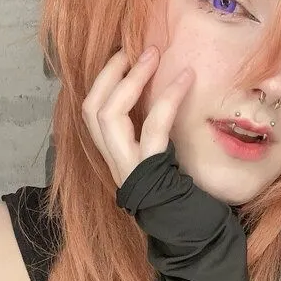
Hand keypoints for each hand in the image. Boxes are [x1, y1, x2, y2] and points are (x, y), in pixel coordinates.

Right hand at [82, 47, 193, 187]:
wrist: (188, 232)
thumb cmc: (179, 194)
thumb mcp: (158, 157)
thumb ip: (150, 132)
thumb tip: (162, 91)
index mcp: (114, 155)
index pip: (91, 112)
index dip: (102, 80)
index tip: (122, 55)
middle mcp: (113, 161)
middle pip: (91, 109)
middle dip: (109, 74)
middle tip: (134, 49)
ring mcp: (127, 167)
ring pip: (109, 116)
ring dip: (131, 81)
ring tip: (153, 56)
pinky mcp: (149, 172)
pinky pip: (154, 128)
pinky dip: (168, 98)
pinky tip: (185, 79)